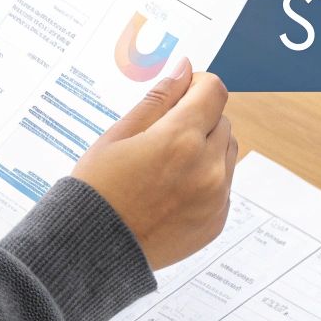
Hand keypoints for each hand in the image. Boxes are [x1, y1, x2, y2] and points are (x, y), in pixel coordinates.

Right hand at [72, 59, 238, 268]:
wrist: (93, 251)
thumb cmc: (98, 189)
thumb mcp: (118, 135)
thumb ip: (158, 99)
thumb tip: (183, 69)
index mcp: (180, 139)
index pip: (214, 91)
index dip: (196, 86)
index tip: (180, 95)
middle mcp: (207, 168)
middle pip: (222, 121)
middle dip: (198, 120)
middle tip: (161, 138)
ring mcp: (216, 198)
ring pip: (227, 153)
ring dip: (206, 150)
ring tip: (166, 168)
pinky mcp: (216, 222)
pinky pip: (223, 187)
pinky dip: (205, 182)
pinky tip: (170, 193)